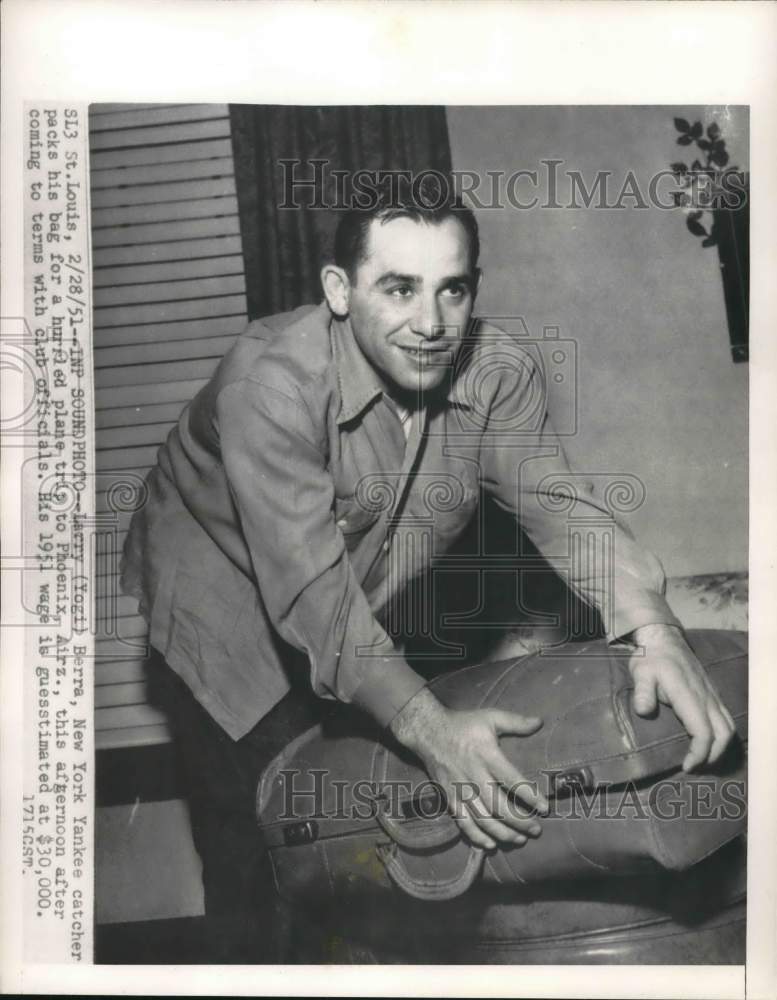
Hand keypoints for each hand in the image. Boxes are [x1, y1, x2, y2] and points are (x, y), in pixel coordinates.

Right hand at [389, 688, 549, 850]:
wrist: (428, 731)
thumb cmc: (463, 724)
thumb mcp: (490, 717)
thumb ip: (516, 721)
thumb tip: (540, 722)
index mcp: (486, 756)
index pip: (512, 780)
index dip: (529, 796)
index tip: (544, 808)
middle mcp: (474, 775)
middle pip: (498, 806)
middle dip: (520, 822)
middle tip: (537, 830)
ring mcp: (460, 789)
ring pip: (482, 818)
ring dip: (502, 833)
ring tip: (519, 840)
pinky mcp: (449, 797)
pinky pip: (463, 822)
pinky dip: (476, 836)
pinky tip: (490, 844)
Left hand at [627, 624, 735, 771]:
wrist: (663, 640)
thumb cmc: (650, 659)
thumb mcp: (640, 672)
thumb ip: (642, 691)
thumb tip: (643, 711)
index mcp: (688, 695)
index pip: (704, 731)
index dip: (699, 753)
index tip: (686, 766)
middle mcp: (705, 697)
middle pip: (723, 734)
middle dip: (713, 756)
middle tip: (695, 767)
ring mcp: (711, 695)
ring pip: (729, 726)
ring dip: (721, 747)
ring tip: (703, 759)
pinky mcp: (712, 694)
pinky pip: (726, 718)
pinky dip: (722, 735)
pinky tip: (709, 743)